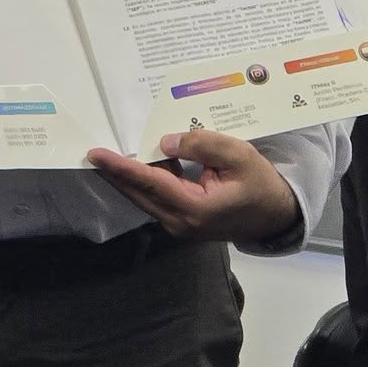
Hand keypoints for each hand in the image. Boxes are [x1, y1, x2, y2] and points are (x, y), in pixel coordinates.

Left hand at [85, 129, 300, 243]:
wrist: (276, 215)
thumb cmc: (259, 183)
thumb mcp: (238, 155)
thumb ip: (201, 145)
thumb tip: (164, 142)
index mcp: (195, 209)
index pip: (150, 183)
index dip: (121, 167)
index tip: (96, 155)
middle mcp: (181, 222)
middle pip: (139, 193)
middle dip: (114, 173)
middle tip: (91, 152)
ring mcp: (180, 224)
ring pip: (145, 197)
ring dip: (127, 177)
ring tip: (106, 156)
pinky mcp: (182, 220)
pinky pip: (156, 198)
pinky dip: (144, 181)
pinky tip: (136, 163)